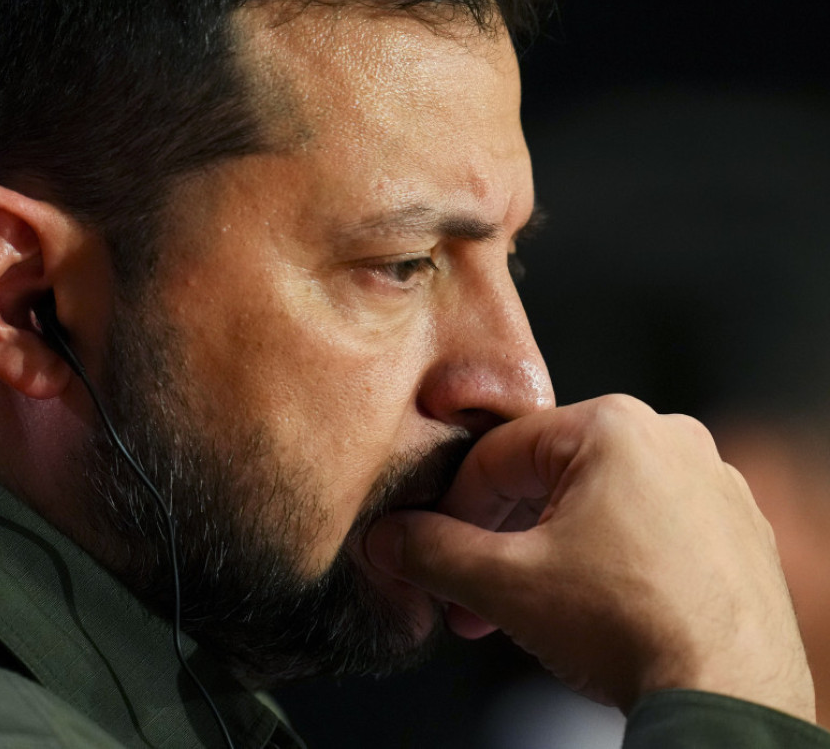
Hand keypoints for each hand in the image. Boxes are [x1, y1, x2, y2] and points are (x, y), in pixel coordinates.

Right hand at [366, 395, 814, 719]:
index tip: (431, 547)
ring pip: (593, 504)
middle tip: (470, 594)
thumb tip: (391, 538)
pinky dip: (602, 560)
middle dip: (496, 543)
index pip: (496, 455)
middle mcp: (669, 439)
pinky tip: (584, 607)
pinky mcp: (733, 529)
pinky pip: (644, 527)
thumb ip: (432, 550)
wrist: (731, 699)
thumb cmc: (636, 629)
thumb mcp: (505, 583)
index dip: (451, 507)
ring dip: (543, 555)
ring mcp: (709, 483)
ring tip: (520, 610)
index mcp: (613, 426)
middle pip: (544, 479)